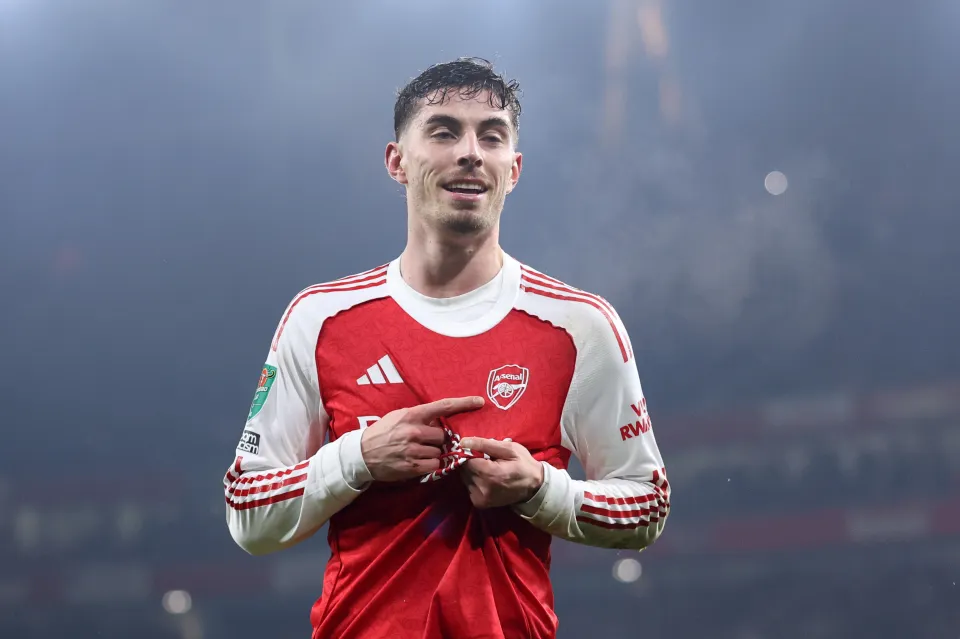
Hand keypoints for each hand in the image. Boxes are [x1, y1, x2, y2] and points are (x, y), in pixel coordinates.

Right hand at [361, 396, 484, 481]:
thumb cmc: (382, 432)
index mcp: (412, 415)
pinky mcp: (412, 466)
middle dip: (438, 440)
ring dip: (434, 453)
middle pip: (444, 435)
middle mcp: (414, 431)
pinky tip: (419, 461)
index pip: (443, 406)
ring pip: (439, 452)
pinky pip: (434, 465)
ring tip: (418, 452)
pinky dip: (431, 464)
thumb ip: (419, 417)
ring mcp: (413, 450)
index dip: (463, 403)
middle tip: (426, 442)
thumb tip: (440, 420)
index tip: (480, 402)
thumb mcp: (399, 417)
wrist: (362, 454)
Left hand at [457, 437, 543, 508]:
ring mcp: (480, 498)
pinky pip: (469, 487)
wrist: (534, 487)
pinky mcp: (479, 503)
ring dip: (472, 472)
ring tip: (487, 469)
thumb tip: (462, 442)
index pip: (465, 460)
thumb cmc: (523, 464)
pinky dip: (474, 481)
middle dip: (471, 462)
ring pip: (465, 479)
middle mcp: (482, 488)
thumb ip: (484, 444)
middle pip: (464, 470)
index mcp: (490, 473)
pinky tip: (486, 478)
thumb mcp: (508, 448)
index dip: (470, 453)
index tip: (479, 451)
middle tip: (486, 460)